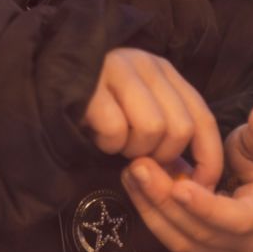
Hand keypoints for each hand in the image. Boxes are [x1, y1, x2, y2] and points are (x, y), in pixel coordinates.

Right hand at [83, 48, 223, 187]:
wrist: (45, 72)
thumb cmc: (98, 99)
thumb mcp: (139, 105)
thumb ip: (167, 129)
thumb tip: (195, 176)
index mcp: (164, 71)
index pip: (203, 118)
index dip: (207, 158)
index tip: (200, 185)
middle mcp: (146, 66)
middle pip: (179, 130)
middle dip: (161, 156)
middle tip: (137, 154)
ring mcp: (118, 71)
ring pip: (151, 131)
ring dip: (132, 148)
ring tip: (114, 138)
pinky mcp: (91, 86)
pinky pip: (116, 131)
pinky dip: (107, 142)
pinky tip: (95, 131)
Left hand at [121, 102, 252, 251]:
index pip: (238, 220)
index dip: (207, 207)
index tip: (179, 186)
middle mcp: (246, 244)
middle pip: (201, 232)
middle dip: (167, 201)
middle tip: (140, 167)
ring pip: (180, 240)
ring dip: (152, 206)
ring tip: (132, 171)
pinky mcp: (199, 250)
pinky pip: (170, 237)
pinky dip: (150, 211)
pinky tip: (134, 182)